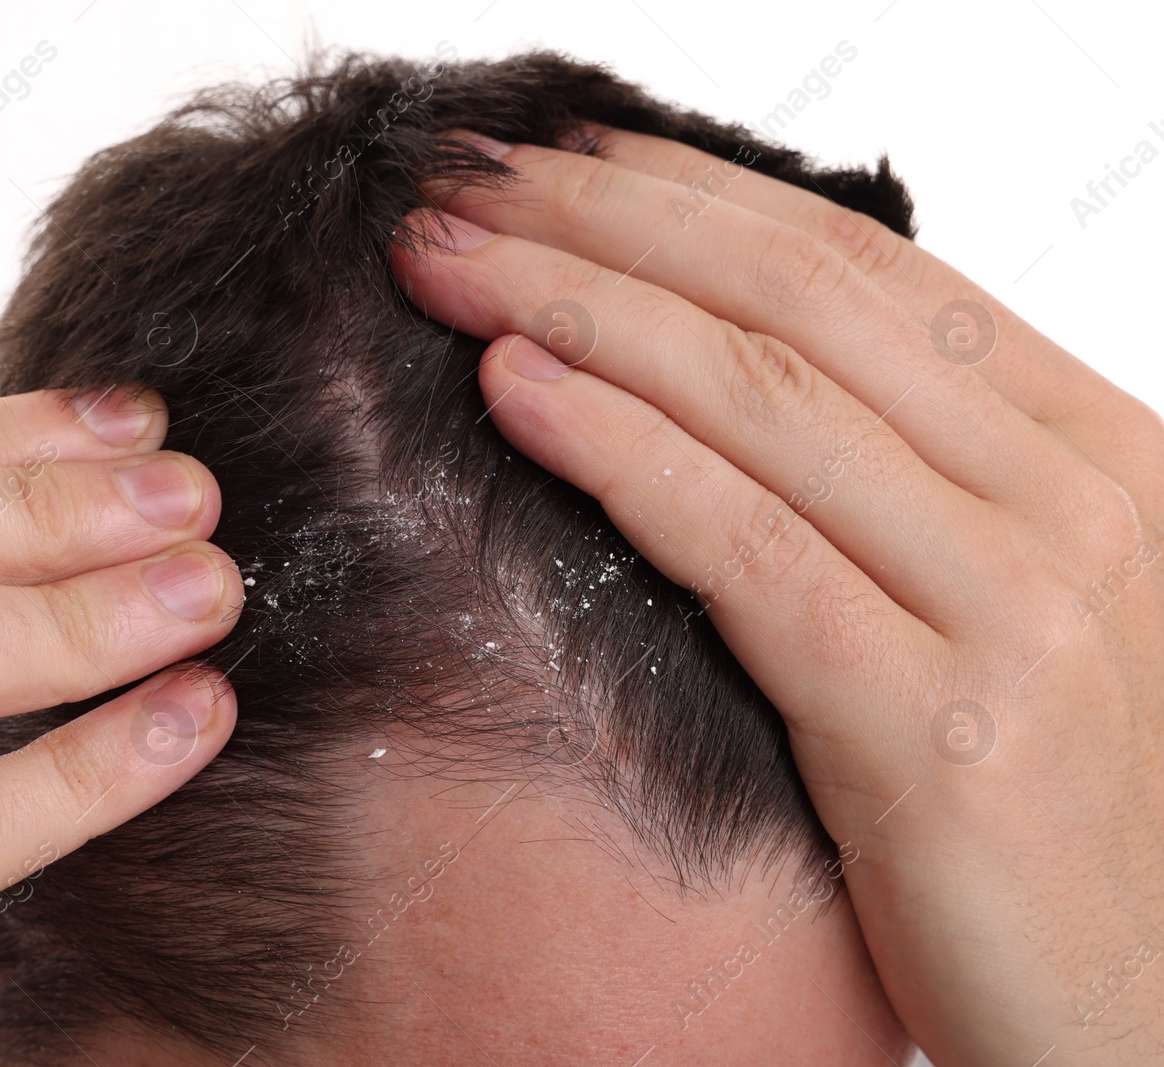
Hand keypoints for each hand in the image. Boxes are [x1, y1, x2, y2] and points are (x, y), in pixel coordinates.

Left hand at [393, 125, 1163, 1063]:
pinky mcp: (945, 731)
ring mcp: (1024, 611)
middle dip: (607, 226)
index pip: (867, 271)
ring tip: (447, 264)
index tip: (561, 165)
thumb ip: (898, 484)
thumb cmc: (1049, 815)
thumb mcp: (996, 608)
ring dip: (579, 310)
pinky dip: (617, 452)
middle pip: (800, 307)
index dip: (693, 198)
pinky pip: (748, 550)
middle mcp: (1079, 505)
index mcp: (1096, 452)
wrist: (1139, 1013)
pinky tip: (513, 389)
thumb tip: (715, 364)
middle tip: (463, 186)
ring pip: (763, 404)